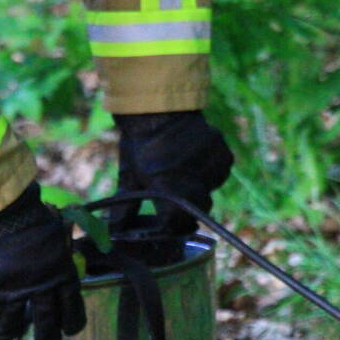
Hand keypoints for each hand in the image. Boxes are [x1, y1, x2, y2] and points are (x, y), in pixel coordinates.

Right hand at [0, 182, 85, 339]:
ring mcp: (13, 291)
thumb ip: (63, 253)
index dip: (71, 325)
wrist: (3, 209)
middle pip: (46, 329)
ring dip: (10, 332)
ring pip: (11, 327)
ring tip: (7, 333)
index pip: (73, 313)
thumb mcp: (59, 235)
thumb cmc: (34, 216)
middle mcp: (41, 289)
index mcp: (63, 275)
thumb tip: (69, 256)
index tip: (67, 329)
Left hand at [114, 110, 233, 234]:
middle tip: (171, 193)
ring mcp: (212, 166)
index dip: (169, 225)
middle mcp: (195, 180)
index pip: (177, 223)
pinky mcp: (224, 155)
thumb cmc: (140, 146)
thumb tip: (115, 231)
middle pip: (196, 210)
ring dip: (197, 188)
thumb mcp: (129, 177)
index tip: (163, 220)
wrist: (159, 107)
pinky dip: (208, 173)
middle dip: (184, 208)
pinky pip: (219, 174)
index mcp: (169, 188)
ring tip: (180, 170)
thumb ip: (125, 208)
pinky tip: (193, 160)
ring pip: (209, 191)